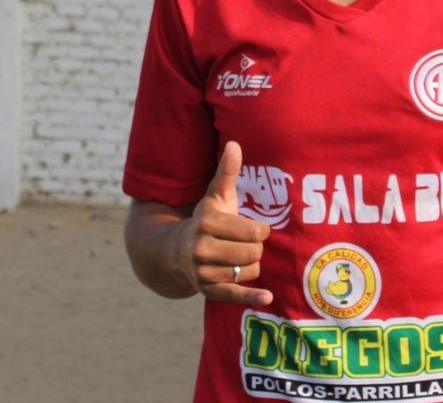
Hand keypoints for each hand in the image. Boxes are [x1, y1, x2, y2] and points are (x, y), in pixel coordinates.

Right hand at [178, 141, 272, 305]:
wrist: (175, 251)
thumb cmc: (206, 220)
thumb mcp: (215, 196)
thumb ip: (227, 172)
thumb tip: (234, 144)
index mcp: (207, 222)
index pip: (254, 231)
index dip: (260, 230)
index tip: (254, 227)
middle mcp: (202, 248)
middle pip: (254, 253)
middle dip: (255, 248)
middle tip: (244, 243)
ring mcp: (203, 271)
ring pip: (250, 272)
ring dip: (250, 266)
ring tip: (236, 257)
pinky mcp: (208, 290)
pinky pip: (235, 295)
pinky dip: (251, 297)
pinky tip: (267, 298)